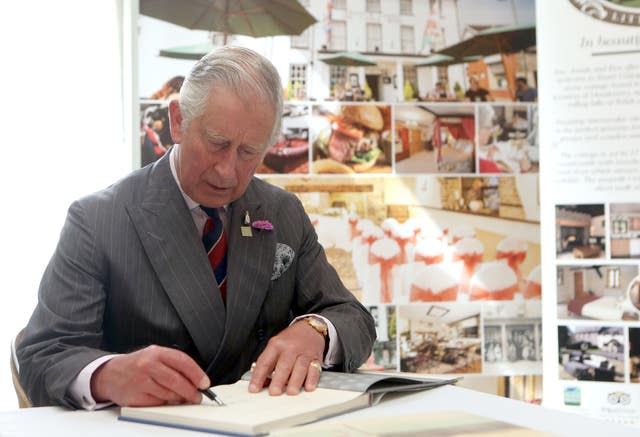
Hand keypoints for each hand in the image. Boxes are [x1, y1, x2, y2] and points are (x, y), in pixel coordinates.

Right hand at [91, 345, 209, 406]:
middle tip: (197, 397)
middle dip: (191, 391)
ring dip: (180, 399)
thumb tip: (196, 380)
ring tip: (182, 398)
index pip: (182, 362)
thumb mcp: (155, 356)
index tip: (205, 383)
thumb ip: (174, 365)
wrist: (110, 374)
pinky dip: (165, 403)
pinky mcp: (135, 397)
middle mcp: (148, 365)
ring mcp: (140, 381)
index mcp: (156, 352)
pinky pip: (157, 403)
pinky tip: (164, 399)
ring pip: (169, 394)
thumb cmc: (138, 365)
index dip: (196, 374)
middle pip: (177, 381)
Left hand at [249, 321, 324, 395]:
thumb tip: (262, 383)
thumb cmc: (290, 340)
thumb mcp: (275, 345)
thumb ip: (268, 363)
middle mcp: (290, 348)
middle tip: (274, 392)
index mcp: (276, 345)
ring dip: (295, 381)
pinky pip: (315, 370)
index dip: (258, 376)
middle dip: (278, 380)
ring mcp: (304, 354)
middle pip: (283, 365)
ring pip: (300, 368)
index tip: (254, 388)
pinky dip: (312, 380)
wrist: (310, 329)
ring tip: (291, 392)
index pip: (265, 362)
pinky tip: (308, 387)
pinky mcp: (316, 359)